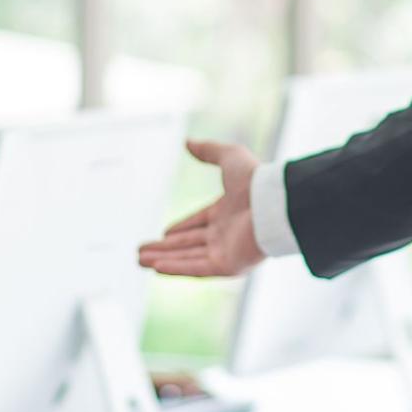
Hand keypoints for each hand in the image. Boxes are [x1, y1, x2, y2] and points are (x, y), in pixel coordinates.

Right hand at [136, 138, 264, 277]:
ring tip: (140, 260)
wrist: (272, 203)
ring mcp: (226, 251)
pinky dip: (176, 268)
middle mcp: (226, 234)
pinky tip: (156, 268)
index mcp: (227, 212)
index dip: (180, 228)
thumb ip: (208, 150)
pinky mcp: (227, 265)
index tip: (163, 233)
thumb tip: (188, 142)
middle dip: (165, 248)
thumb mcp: (229, 156)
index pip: (198, 223)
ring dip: (163, 260)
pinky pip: (196, 269)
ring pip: (188, 258)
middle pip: (189, 244)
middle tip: (142, 252)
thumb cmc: (255, 180)